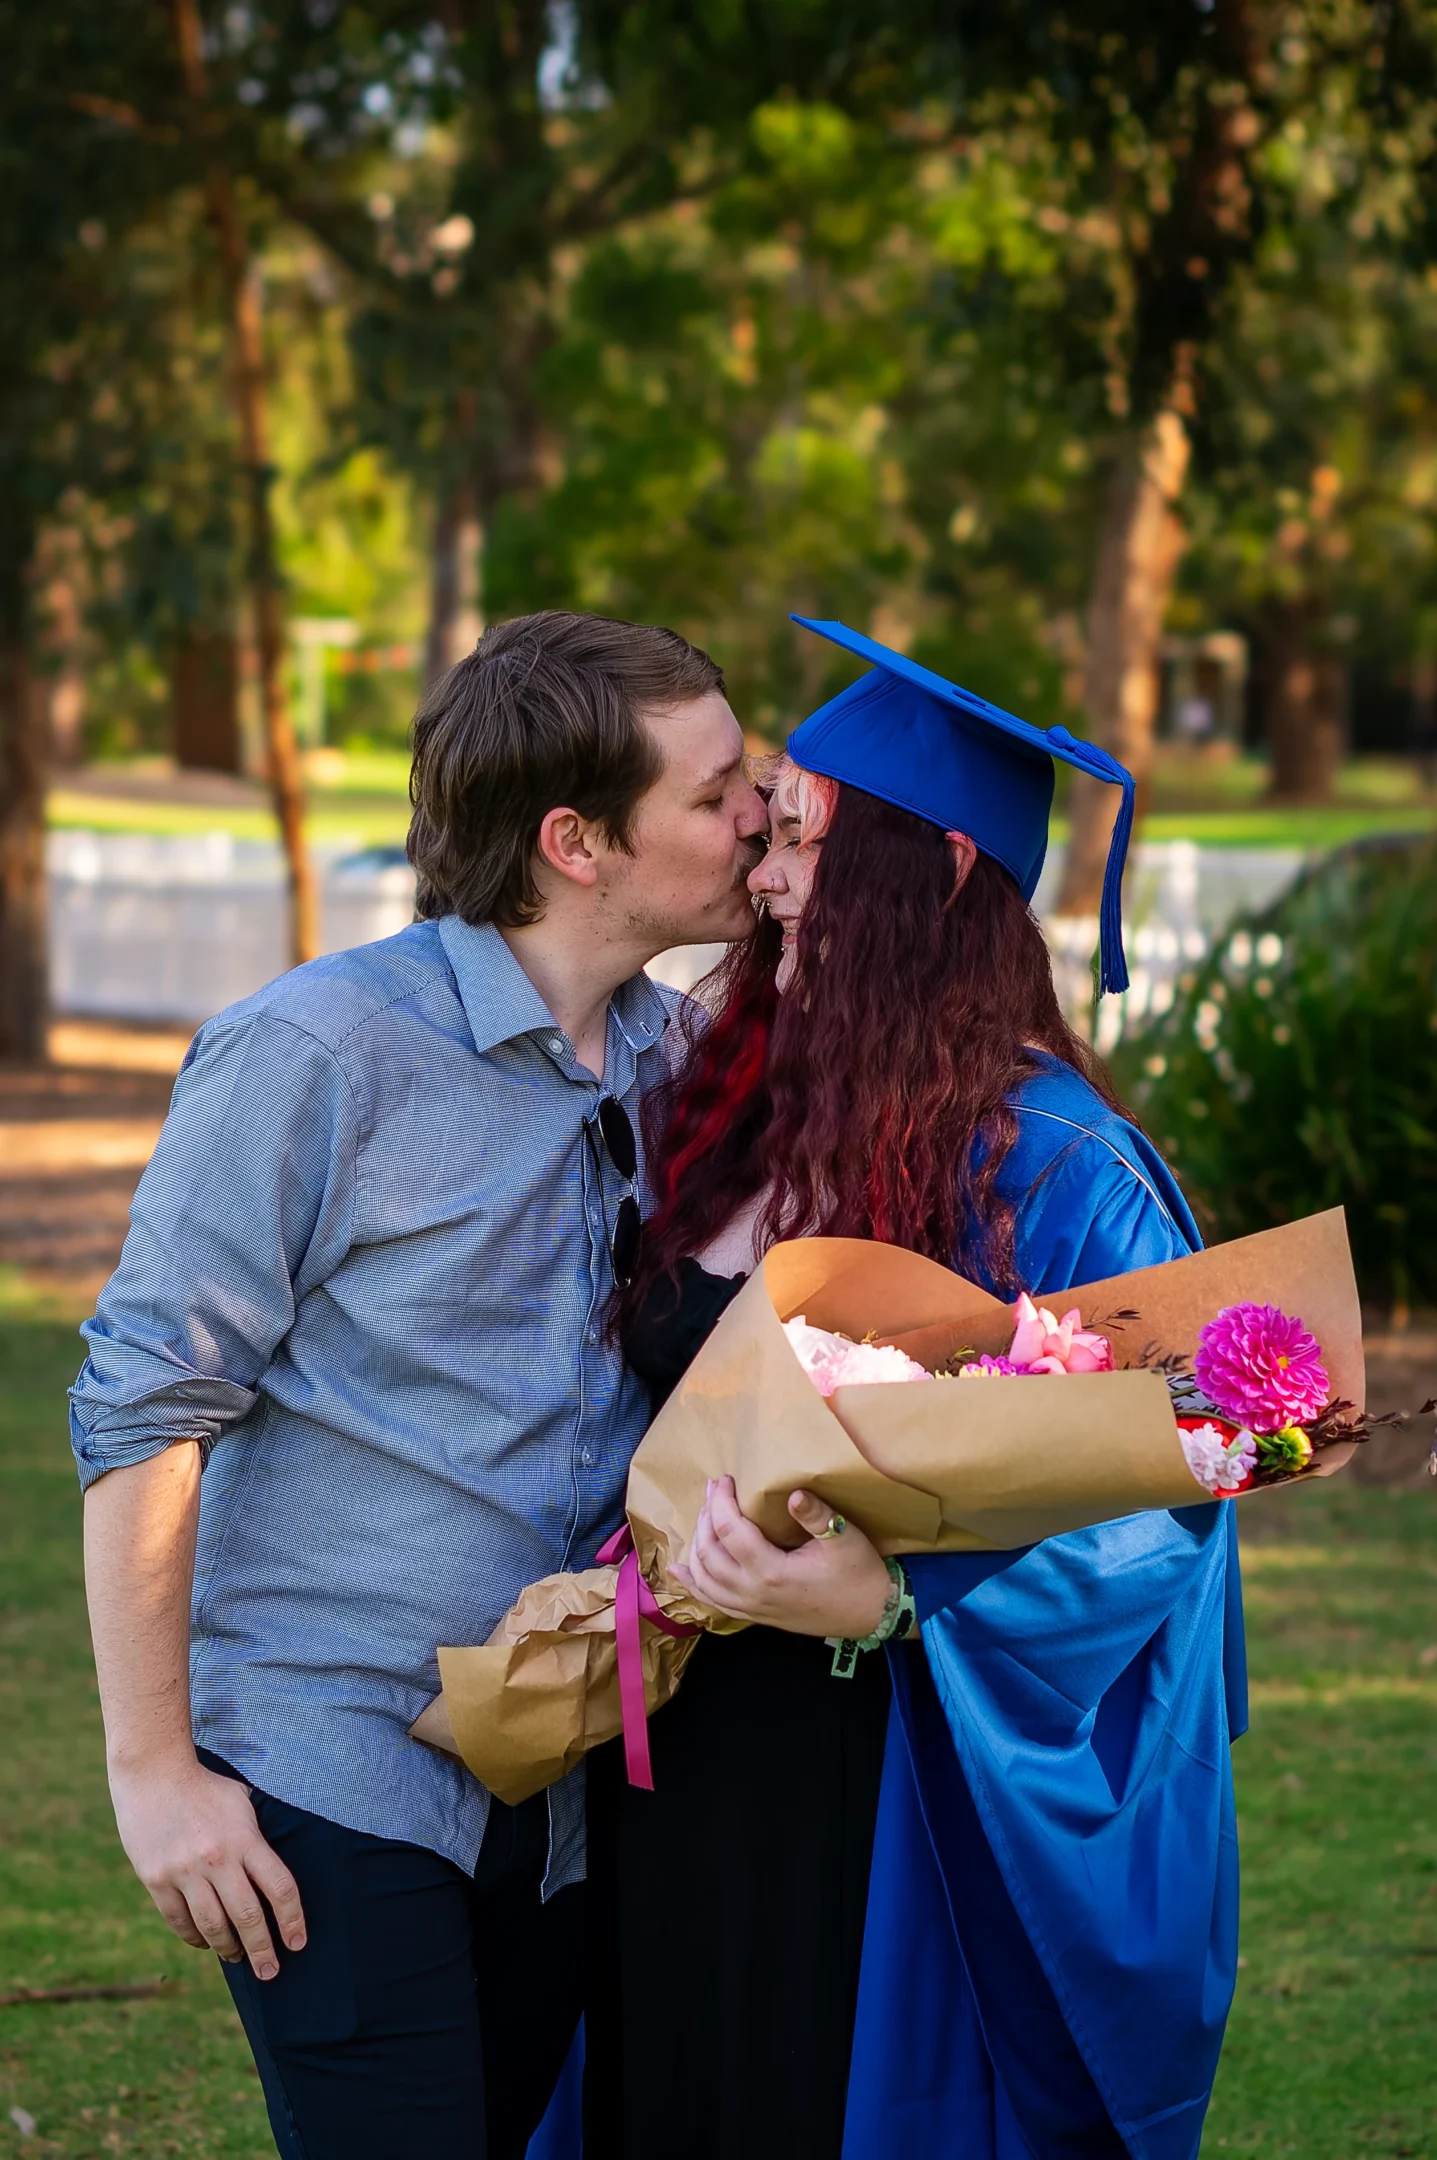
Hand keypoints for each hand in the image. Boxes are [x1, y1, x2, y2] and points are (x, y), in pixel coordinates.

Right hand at [110, 1758, 305, 1980]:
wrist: (153, 1773)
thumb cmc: (206, 1787)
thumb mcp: (243, 1802)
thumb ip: (258, 1837)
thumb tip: (274, 1870)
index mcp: (245, 1839)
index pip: (279, 1888)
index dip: (293, 1920)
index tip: (298, 1943)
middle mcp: (217, 1859)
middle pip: (248, 1917)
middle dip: (263, 1951)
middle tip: (270, 1972)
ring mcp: (185, 1872)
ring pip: (213, 1926)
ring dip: (229, 1949)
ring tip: (238, 1958)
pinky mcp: (156, 1880)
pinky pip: (180, 1921)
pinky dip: (195, 1938)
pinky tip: (206, 1943)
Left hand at [670, 1478, 890, 1638]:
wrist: (872, 1612)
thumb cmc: (859, 1572)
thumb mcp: (844, 1537)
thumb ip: (816, 1515)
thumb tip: (793, 1493)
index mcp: (772, 1572)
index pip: (729, 1531)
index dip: (720, 1502)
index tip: (724, 1479)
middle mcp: (754, 1593)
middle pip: (709, 1553)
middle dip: (705, 1518)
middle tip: (713, 1491)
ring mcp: (752, 1608)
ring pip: (705, 1578)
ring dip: (696, 1546)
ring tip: (703, 1517)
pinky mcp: (756, 1615)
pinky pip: (713, 1601)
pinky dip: (693, 1583)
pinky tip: (679, 1570)